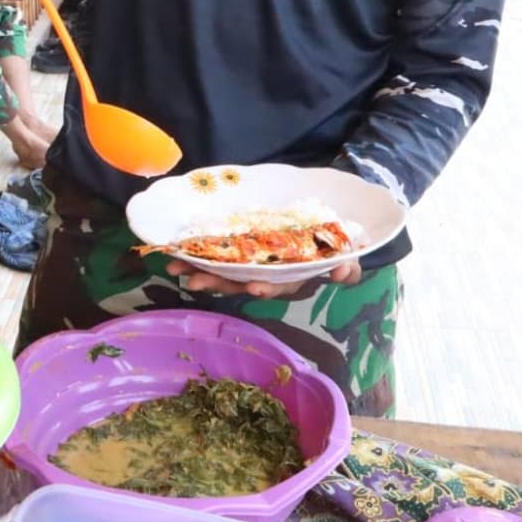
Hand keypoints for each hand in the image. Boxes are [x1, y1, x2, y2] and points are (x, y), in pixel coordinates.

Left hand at [166, 258, 362, 298]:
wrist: (321, 233)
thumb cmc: (332, 249)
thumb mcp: (345, 257)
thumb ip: (346, 265)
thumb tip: (340, 273)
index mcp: (290, 277)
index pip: (277, 285)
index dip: (265, 287)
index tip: (253, 287)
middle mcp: (266, 274)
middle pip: (240, 283)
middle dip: (217, 283)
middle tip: (194, 282)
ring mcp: (250, 264)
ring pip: (223, 272)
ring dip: (199, 271)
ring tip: (175, 268)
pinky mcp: (238, 250)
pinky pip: (216, 255)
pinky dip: (197, 255)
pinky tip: (177, 253)